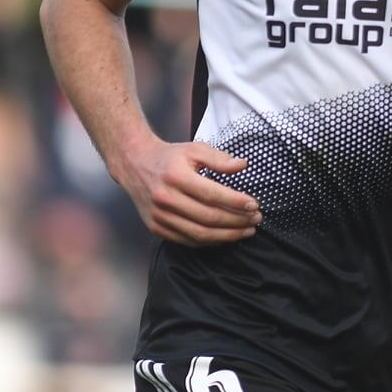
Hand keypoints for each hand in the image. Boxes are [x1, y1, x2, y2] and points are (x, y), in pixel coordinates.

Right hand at [116, 136, 261, 246]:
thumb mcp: (194, 149)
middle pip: (208, 217)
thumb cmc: (169, 157)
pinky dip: (209, 241)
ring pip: (199, 234)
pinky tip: (225, 236)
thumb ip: (219, 158)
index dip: (236, 202)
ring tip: (246, 231)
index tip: (254, 205)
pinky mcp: (156, 227)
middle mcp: (165, 198)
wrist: (135, 165)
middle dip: (237, 221)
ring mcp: (159, 216)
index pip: (212, 194)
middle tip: (255, 219)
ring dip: (227, 235)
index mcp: (175, 176)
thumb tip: (243, 165)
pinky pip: (187, 240)